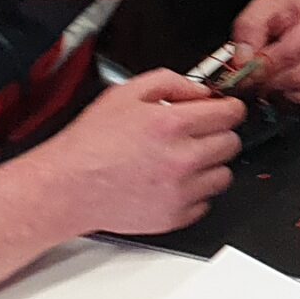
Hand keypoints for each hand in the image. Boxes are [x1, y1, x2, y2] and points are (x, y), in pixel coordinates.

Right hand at [34, 71, 242, 236]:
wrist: (67, 187)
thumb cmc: (90, 144)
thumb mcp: (124, 94)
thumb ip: (169, 82)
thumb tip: (200, 90)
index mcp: (171, 125)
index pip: (230, 114)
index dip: (230, 108)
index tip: (227, 110)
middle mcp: (182, 159)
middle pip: (232, 143)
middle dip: (219, 134)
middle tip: (198, 134)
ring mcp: (181, 191)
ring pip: (224, 174)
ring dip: (210, 165)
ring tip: (182, 159)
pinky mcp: (176, 216)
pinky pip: (206, 202)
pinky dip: (195, 192)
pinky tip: (172, 181)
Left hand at [232, 0, 299, 116]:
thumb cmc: (295, 8)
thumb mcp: (263, 8)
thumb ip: (248, 32)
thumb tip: (244, 62)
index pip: (290, 54)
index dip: (264, 67)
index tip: (250, 70)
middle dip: (274, 83)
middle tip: (261, 78)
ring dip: (293, 96)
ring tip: (282, 82)